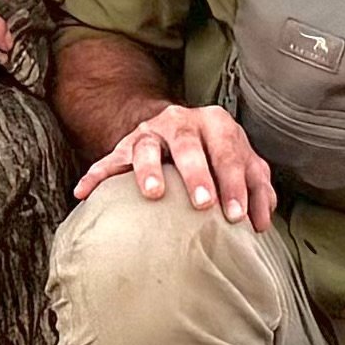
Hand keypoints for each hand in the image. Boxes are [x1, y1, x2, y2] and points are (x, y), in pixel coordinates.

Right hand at [72, 104, 276, 230]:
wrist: (176, 129)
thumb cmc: (216, 154)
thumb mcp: (242, 164)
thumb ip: (258, 189)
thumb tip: (261, 223)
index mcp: (215, 123)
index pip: (229, 152)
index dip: (235, 184)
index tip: (236, 217)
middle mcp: (182, 121)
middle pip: (188, 144)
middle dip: (197, 175)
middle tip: (203, 205)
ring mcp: (150, 132)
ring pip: (147, 146)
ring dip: (149, 169)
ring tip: (152, 194)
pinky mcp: (125, 145)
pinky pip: (108, 160)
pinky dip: (96, 175)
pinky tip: (83, 193)